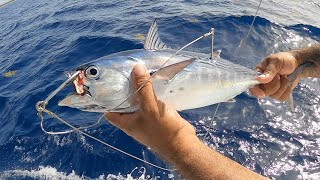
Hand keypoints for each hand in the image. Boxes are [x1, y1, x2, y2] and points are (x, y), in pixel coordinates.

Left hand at [105, 64, 265, 179]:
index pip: (106, 104)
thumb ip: (142, 89)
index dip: (103, 92)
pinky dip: (152, 88)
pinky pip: (151, 97)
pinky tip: (156, 77)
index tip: (106, 77)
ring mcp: (145, 116)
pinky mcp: (158, 113)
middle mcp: (131, 118)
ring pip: (138, 96)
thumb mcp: (151, 109)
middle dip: (123, 84)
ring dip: (139, 84)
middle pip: (122, 98)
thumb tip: (136, 68)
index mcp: (124, 120)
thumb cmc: (166, 132)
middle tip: (126, 67)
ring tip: (140, 68)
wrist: (187, 146)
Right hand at [249, 52, 299, 100]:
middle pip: (264, 93)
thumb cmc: (284, 60)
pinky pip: (281, 98)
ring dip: (282, 86)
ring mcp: (271, 90)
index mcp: (258, 75)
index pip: (252, 86)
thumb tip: (259, 79)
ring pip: (274, 96)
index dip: (256, 91)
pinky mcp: (279, 93)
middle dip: (275, 84)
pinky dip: (287, 90)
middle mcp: (262, 84)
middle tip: (279, 75)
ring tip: (284, 77)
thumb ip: (269, 71)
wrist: (297, 64)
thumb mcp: (276, 62)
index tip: (262, 94)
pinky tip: (287, 83)